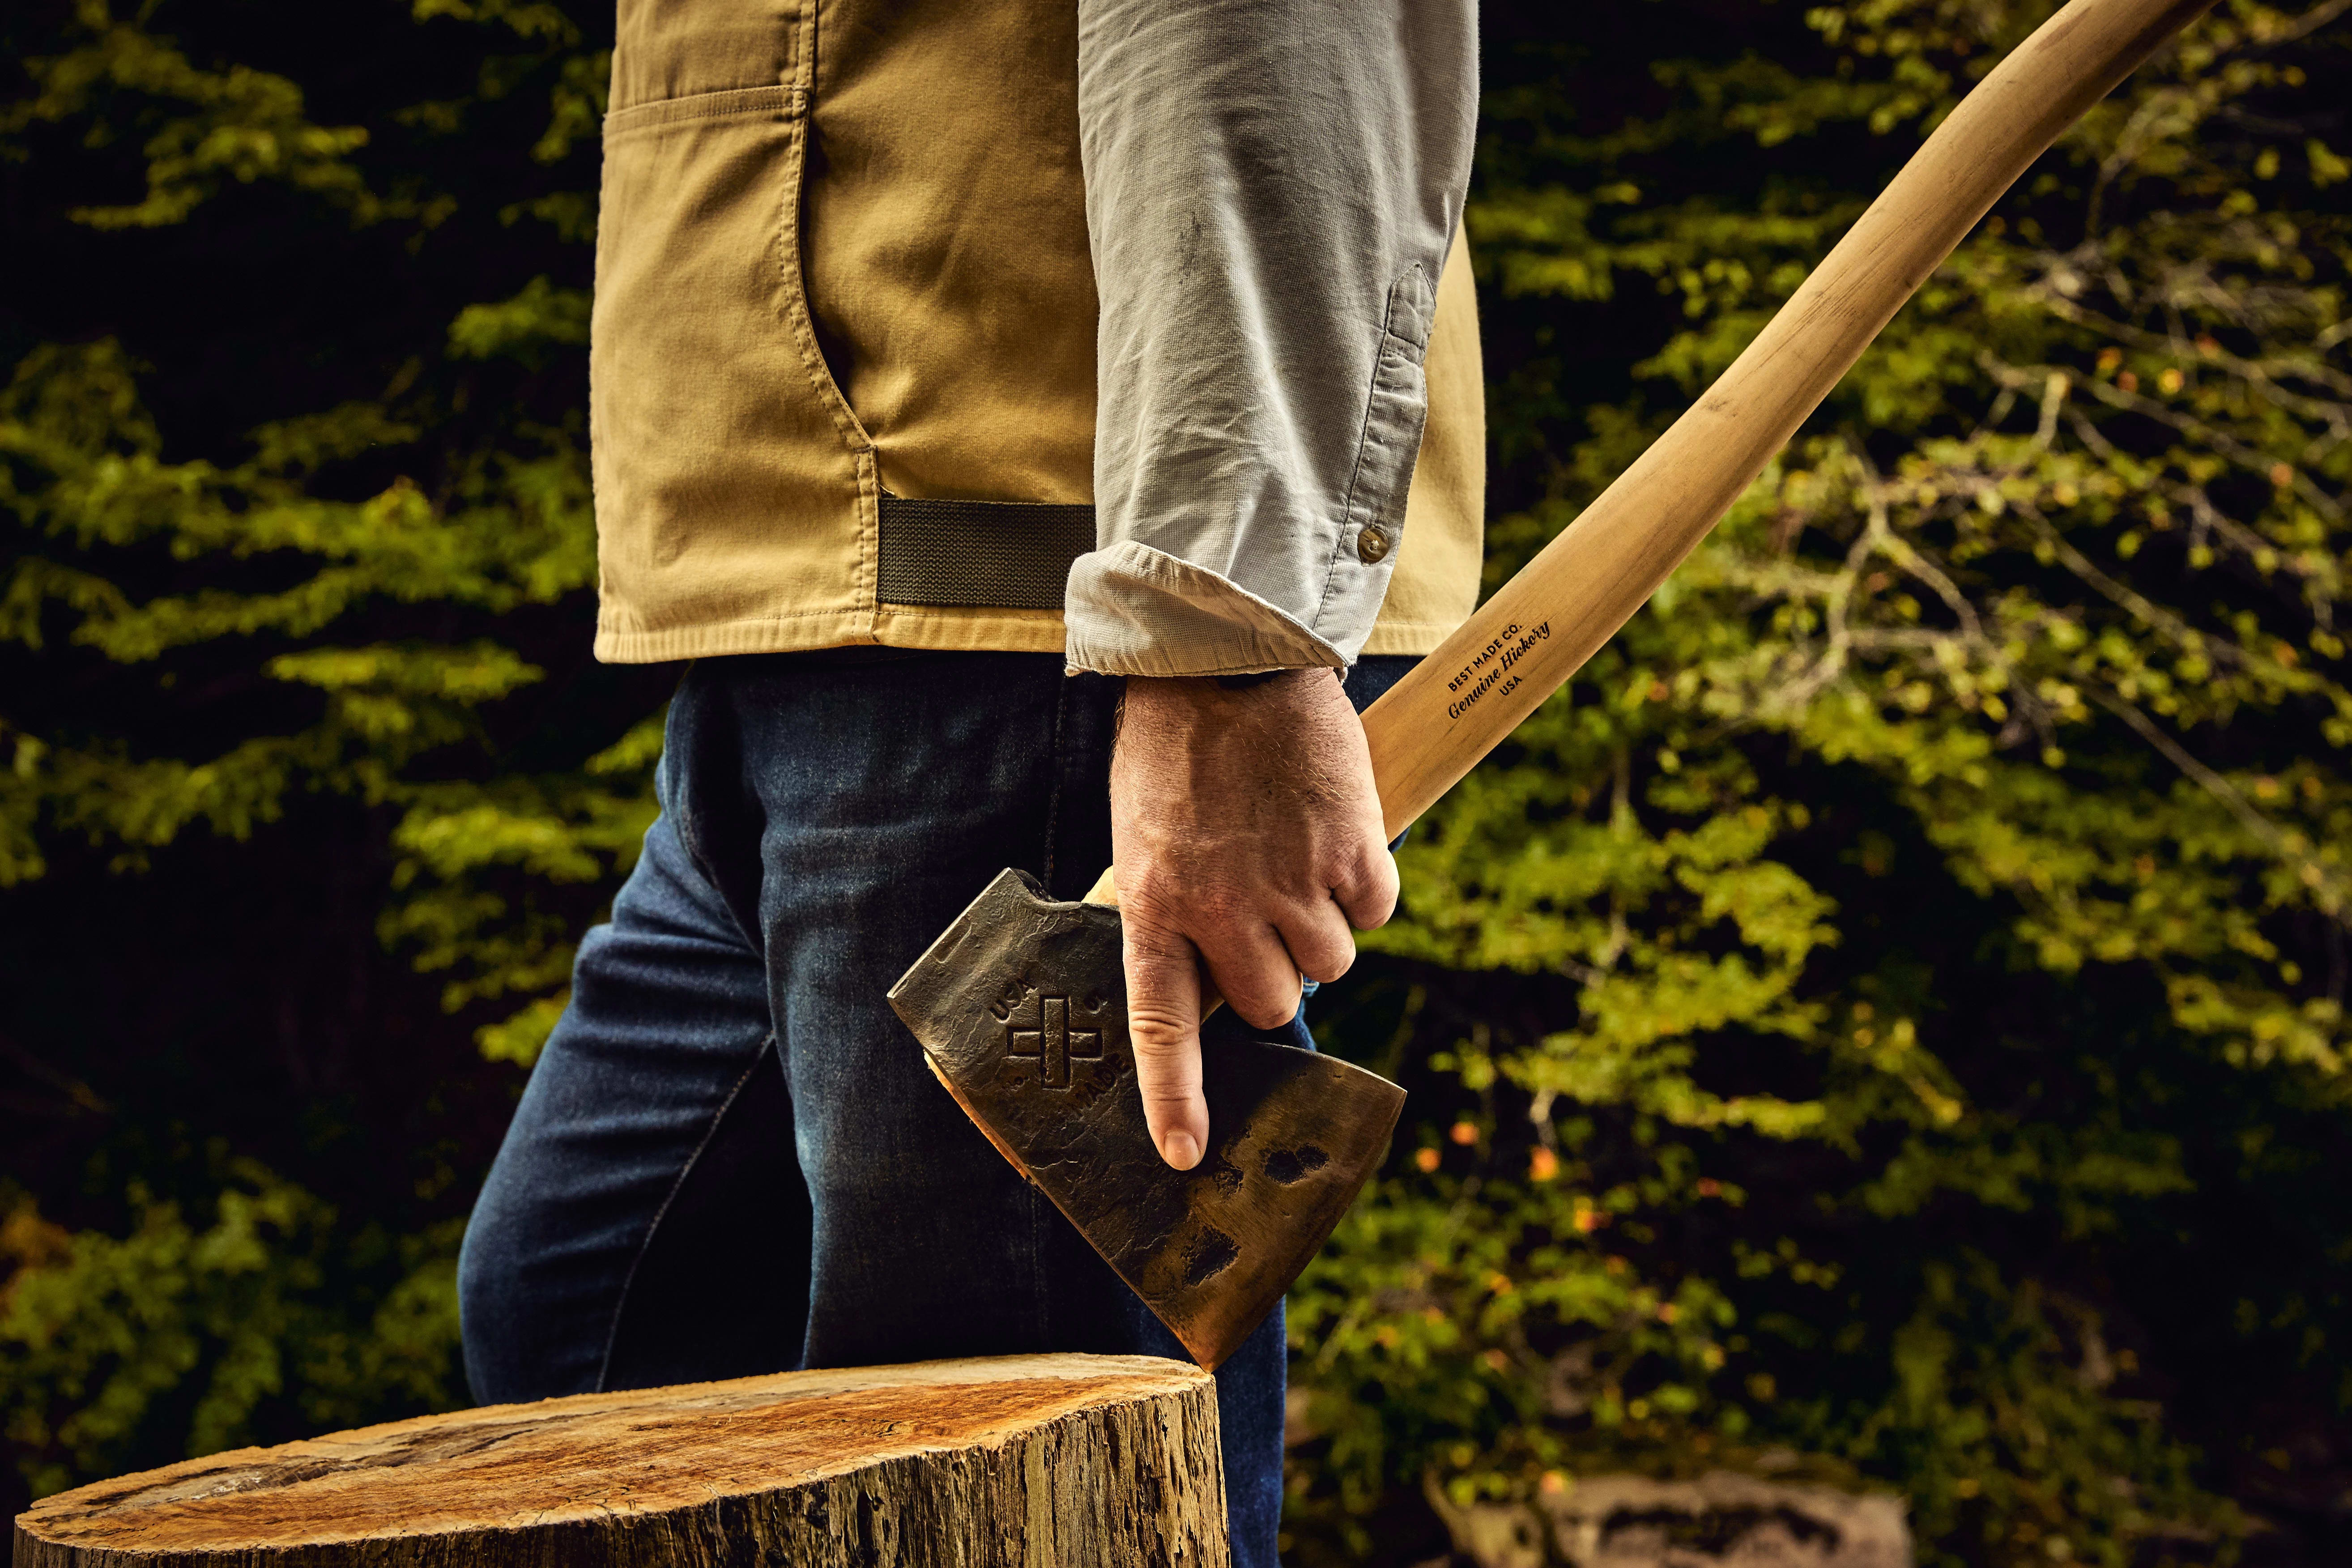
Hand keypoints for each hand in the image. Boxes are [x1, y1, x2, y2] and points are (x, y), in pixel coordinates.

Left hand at [1109, 668, 1398, 1169]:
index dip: (1175, 1098)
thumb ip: (1175, 913)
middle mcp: (1222, 905)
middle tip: (1265, 917)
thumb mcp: (1147, 837)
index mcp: (1156, 903)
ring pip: (1330, 961)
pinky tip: (1334, 838)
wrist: (1230, 659)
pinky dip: (1364, 885)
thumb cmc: (1178, 751)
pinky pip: (1377, 910)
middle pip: (1270, 999)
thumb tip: (1208, 986)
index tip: (1184, 1157)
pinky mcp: (1350, 847)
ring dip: (1322, 924)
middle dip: (1274, 971)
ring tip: (1295, 859)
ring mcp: (1290, 879)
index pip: (1163, 1026)